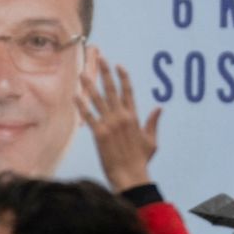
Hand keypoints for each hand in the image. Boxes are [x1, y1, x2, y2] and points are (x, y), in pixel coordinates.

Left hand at [76, 52, 159, 192]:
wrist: (130, 176)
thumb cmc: (141, 161)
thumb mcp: (151, 141)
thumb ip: (153, 122)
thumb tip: (159, 107)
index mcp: (134, 117)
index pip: (128, 91)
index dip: (123, 77)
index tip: (118, 65)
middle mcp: (122, 117)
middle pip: (112, 89)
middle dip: (105, 72)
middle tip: (100, 57)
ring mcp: (110, 124)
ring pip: (97, 99)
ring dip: (89, 84)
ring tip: (82, 72)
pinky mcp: (99, 133)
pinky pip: (88, 116)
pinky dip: (81, 105)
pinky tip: (74, 95)